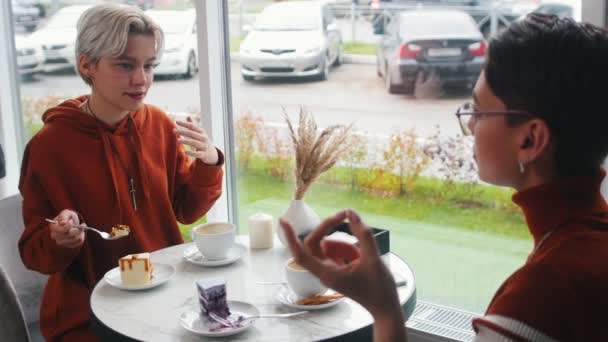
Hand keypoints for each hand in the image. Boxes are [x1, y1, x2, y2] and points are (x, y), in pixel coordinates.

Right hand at [49, 209, 84, 247]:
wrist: (72, 222)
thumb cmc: (68, 217)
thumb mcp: (66, 213)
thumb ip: (64, 216)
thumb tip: (63, 223)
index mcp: (53, 227)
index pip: (60, 230)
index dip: (68, 226)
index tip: (71, 221)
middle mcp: (55, 236)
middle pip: (68, 235)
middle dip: (77, 229)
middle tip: (83, 225)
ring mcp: (61, 242)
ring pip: (74, 239)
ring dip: (80, 232)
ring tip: (81, 228)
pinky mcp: (68, 245)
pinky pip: (78, 243)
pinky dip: (81, 236)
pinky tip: (80, 233)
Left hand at [175, 116, 218, 164]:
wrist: (212, 153)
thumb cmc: (203, 141)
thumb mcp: (200, 133)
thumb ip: (194, 125)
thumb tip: (188, 116)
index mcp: (202, 132)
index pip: (192, 126)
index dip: (185, 123)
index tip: (176, 121)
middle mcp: (203, 138)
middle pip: (192, 134)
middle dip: (183, 132)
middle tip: (173, 131)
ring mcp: (204, 146)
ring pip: (194, 143)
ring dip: (186, 141)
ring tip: (177, 141)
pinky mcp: (204, 154)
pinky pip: (197, 154)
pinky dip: (192, 153)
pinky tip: (185, 151)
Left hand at [280, 209, 400, 318]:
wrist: (386, 308)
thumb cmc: (379, 289)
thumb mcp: (373, 258)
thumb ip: (362, 234)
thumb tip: (350, 213)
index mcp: (327, 273)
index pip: (301, 254)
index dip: (291, 237)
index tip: (284, 221)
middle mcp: (325, 272)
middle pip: (315, 243)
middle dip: (327, 228)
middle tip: (343, 216)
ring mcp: (331, 271)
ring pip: (329, 246)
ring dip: (344, 243)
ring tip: (361, 256)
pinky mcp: (338, 270)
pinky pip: (337, 252)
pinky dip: (348, 249)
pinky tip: (361, 259)